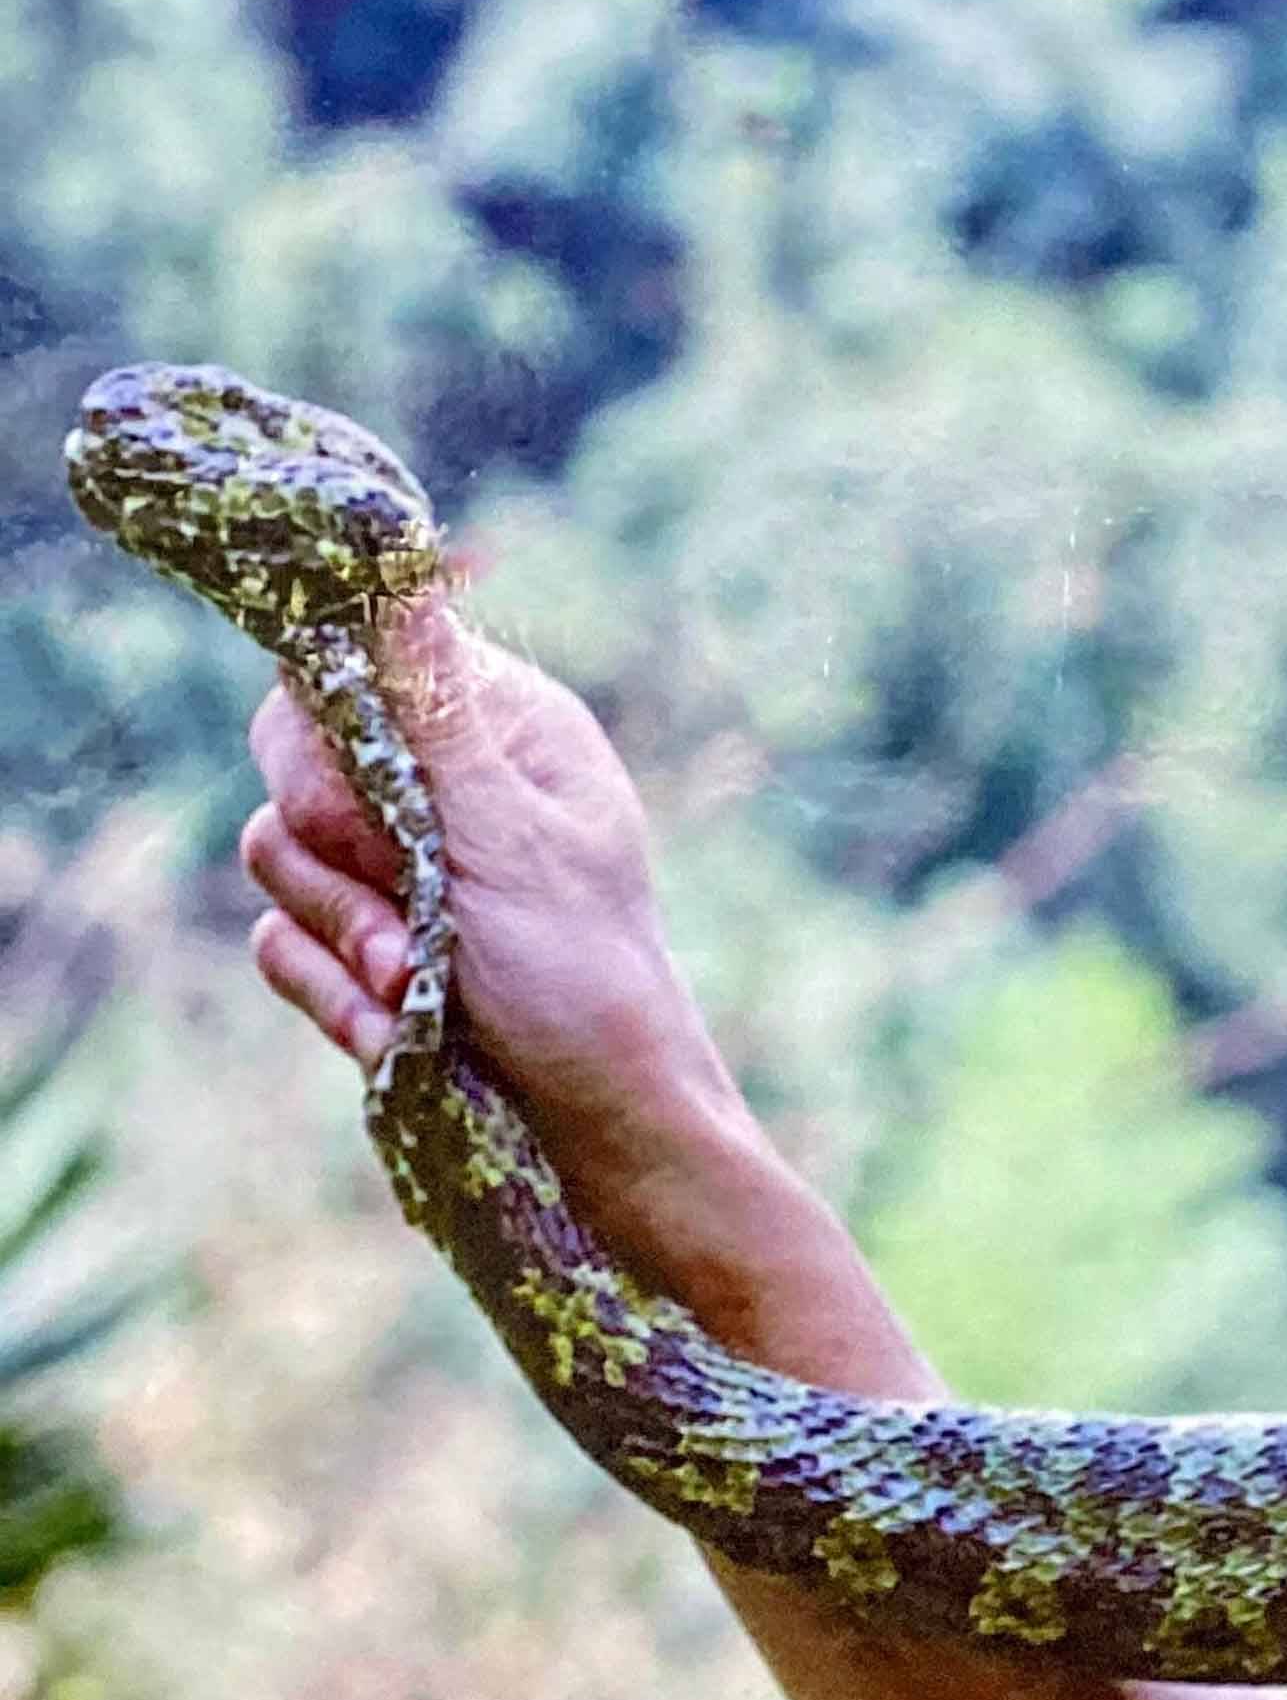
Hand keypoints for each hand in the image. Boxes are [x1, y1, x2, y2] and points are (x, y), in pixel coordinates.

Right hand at [239, 596, 751, 1192]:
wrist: (596, 1133)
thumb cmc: (583, 980)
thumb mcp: (505, 838)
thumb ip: (426, 716)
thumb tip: (392, 566)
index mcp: (502, 734)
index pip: (358, 660)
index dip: (328, 725)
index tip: (360, 798)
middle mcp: (444, 785)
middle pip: (293, 754)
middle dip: (337, 851)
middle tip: (409, 918)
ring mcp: (395, 869)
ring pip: (277, 854)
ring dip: (345, 936)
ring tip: (421, 987)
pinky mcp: (360, 947)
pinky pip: (281, 944)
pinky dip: (335, 997)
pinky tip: (400, 1037)